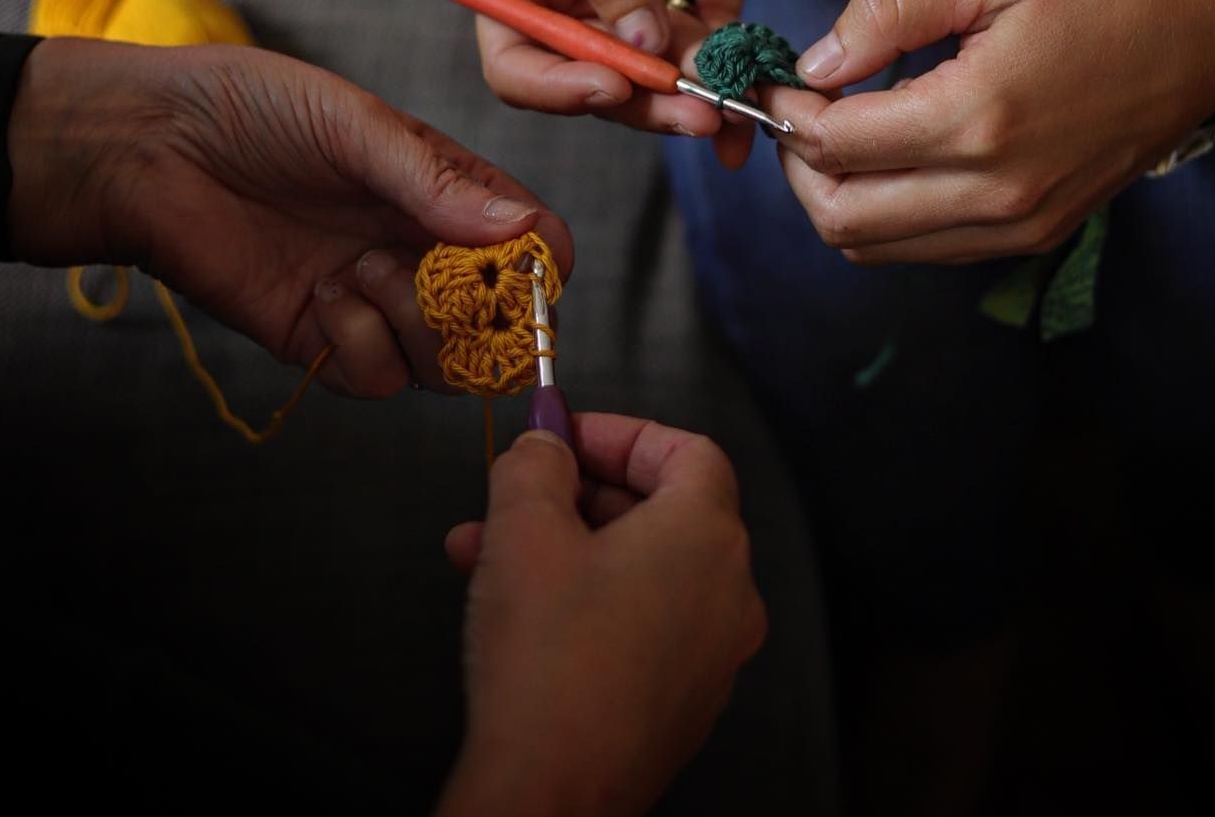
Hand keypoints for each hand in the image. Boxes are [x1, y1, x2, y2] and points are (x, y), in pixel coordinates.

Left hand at [5, 37, 572, 395]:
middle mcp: (422, 249)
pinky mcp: (325, 339)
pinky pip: (380, 377)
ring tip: (361, 271)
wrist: (149, 148)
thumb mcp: (356, 126)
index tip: (520, 269)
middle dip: (483, 312)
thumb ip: (438, 181)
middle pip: (502, 319)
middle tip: (435, 277)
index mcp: (447, 191)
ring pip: (447, 360)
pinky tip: (323, 298)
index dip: (541, 268)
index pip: (532, 244)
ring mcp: (376, 299)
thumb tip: (520, 230)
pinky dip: (362, 345)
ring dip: (417, 325)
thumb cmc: (255, 110)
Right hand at [436, 415, 766, 816]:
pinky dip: (589, 597)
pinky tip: (517, 605)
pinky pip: (642, 620)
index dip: (620, 433)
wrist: (548, 795)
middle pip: (662, 507)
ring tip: (484, 549)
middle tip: (520, 490)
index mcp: (708, 535)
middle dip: (577, 492)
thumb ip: (537, 463)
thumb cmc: (547, 662)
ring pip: (640, 567)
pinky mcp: (682, 699)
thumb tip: (546, 444)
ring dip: (567, 545)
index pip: (687, 450)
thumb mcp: (523, 528)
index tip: (564, 437)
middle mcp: (729, 592)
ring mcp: (712, 652)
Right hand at [477, 0, 759, 166]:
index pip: (518, 63)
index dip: (556, 88)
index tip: (611, 82)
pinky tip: (758, 96)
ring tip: (734, 108)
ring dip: (695, 101)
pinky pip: (714, 55)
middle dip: (644, 103)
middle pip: (598, 84)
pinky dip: (735, 81)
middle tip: (695, 111)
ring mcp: (644, 2)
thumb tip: (637, 40)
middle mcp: (577, 1)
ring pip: (660, 81)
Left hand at [765, 0, 1214, 263]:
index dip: (786, 113)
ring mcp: (1019, 224)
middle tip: (797, 110)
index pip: (836, 145)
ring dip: (836, 195)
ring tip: (838, 130)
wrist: (1202, 27)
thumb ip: (888, 11)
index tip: (774, 80)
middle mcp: (998, 191)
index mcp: (980, 118)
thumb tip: (816, 62)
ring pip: (875, 246)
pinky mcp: (1034, 233)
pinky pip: (925, 248)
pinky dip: (884, 214)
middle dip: (797, 165)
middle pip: (842, 219)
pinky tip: (890, 155)